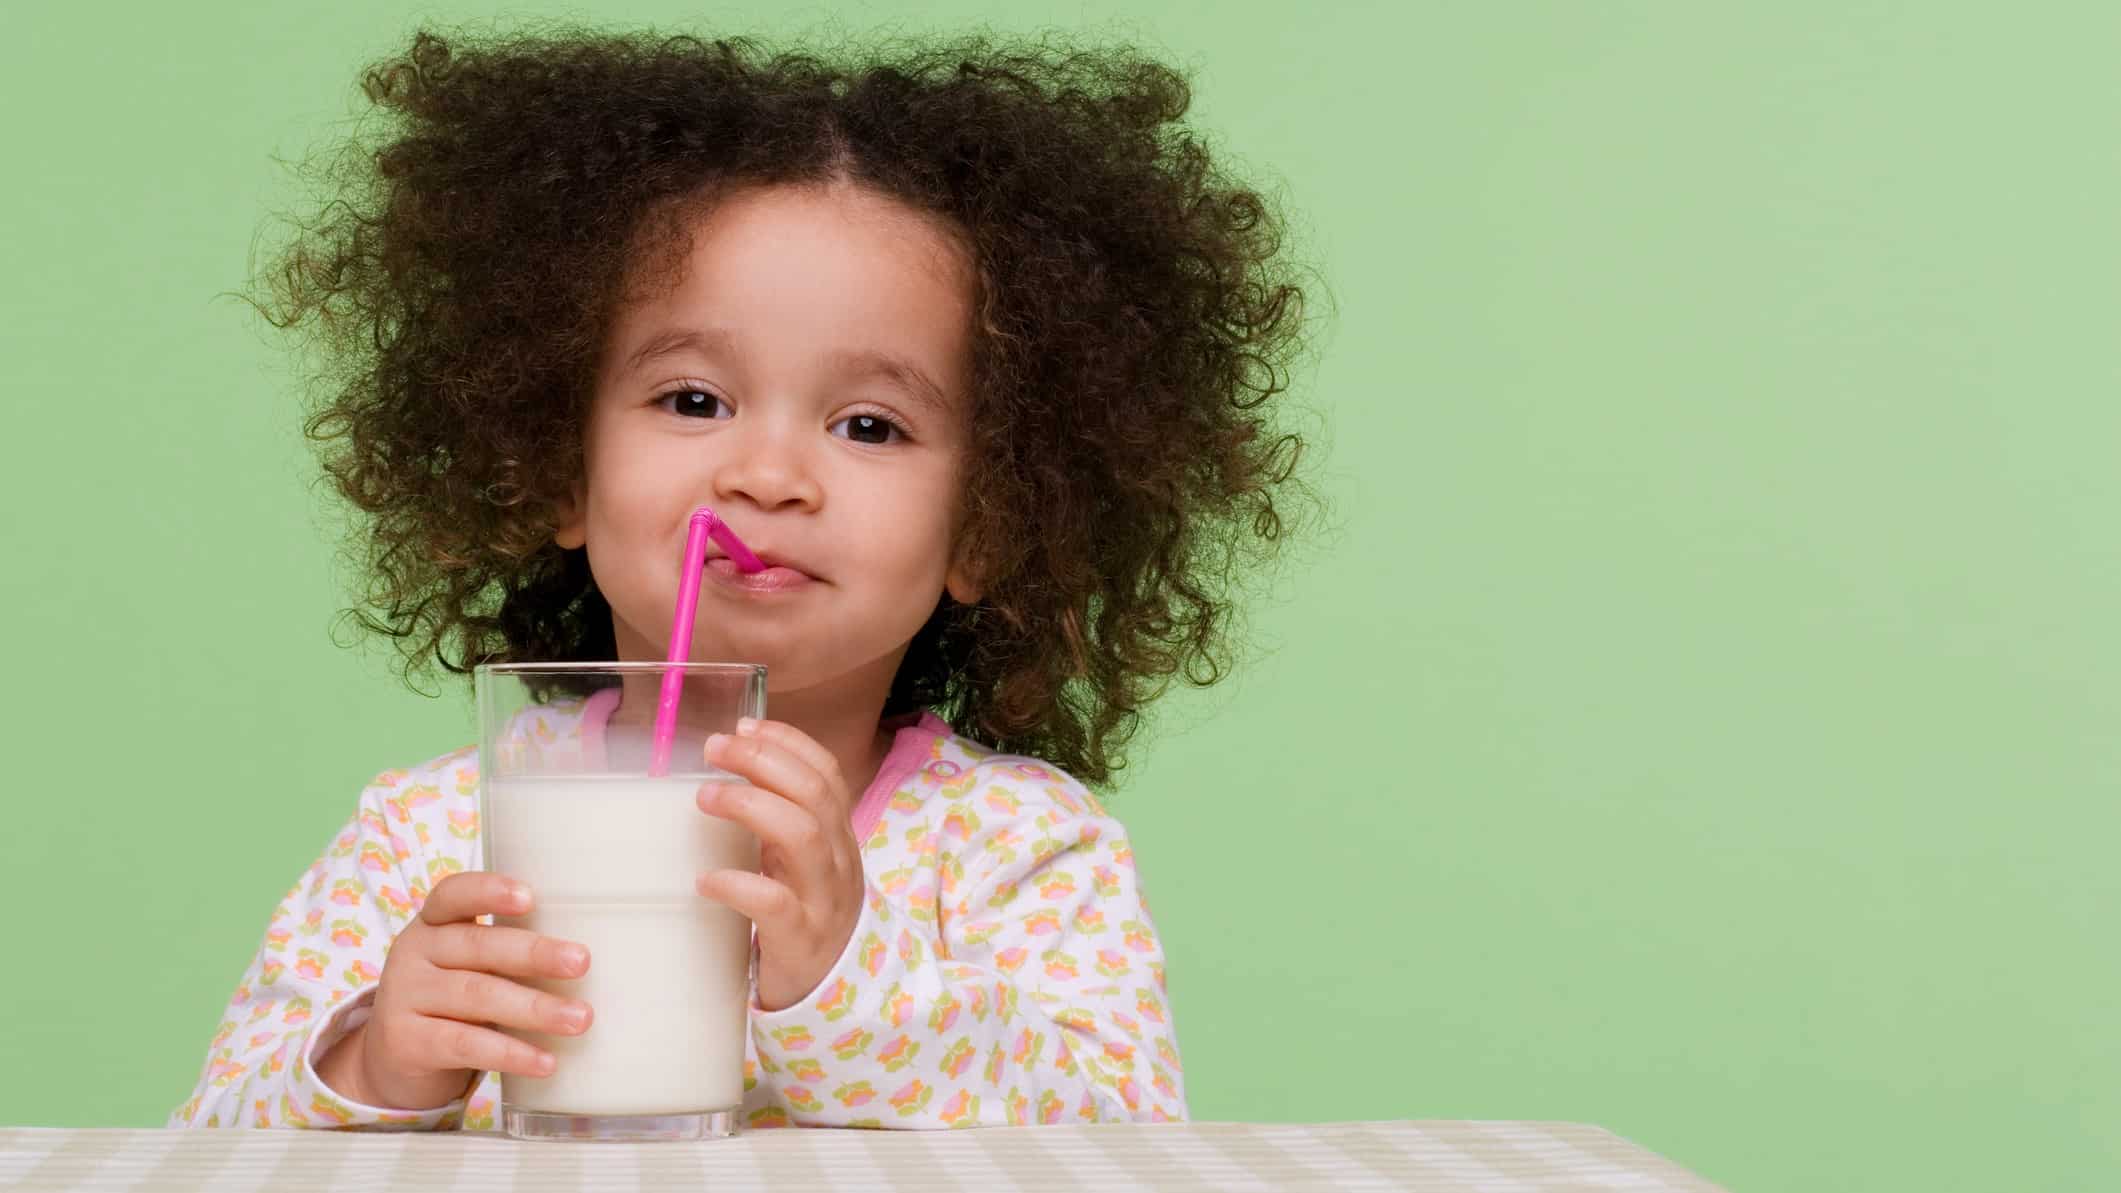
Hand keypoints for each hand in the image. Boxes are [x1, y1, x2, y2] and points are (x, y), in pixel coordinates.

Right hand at [314, 871, 592, 1110]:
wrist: (395, 1061)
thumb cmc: (454, 1001)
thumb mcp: (470, 967)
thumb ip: (509, 954)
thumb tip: (588, 960)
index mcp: (434, 923)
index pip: (453, 895)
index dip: (488, 891)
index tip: (529, 897)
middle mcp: (413, 953)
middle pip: (477, 946)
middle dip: (534, 954)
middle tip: (582, 962)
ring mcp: (404, 997)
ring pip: (476, 996)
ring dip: (534, 1008)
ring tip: (580, 1019)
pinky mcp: (405, 1043)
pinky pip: (464, 1045)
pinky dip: (510, 1053)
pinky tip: (545, 1062)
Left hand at [696, 718, 865, 1011]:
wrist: (841, 993)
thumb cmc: (809, 916)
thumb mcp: (804, 864)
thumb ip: (781, 824)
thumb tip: (728, 773)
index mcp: (839, 836)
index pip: (826, 773)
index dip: (787, 742)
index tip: (744, 725)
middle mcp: (838, 861)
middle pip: (813, 793)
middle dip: (763, 761)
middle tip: (714, 749)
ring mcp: (824, 900)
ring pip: (802, 837)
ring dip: (751, 806)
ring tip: (705, 797)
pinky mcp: (802, 940)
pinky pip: (775, 905)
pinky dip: (738, 885)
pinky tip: (705, 879)